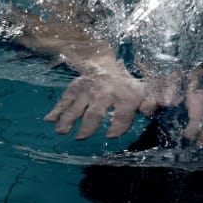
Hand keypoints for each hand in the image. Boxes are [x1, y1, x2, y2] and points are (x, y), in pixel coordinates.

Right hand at [44, 74, 158, 138]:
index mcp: (123, 95)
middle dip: (88, 126)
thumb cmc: (125, 86)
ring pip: (76, 107)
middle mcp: (104, 93)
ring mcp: (87, 91)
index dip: (118, 126)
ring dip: (67, 120)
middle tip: (81, 138)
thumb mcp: (142, 91)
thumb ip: (150, 101)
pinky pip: (63, 100)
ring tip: (61, 132)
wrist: (104, 65)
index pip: (122, 114)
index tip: (110, 136)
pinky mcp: (74, 89)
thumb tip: (153, 109)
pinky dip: (55, 110)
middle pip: (95, 112)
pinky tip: (49, 120)